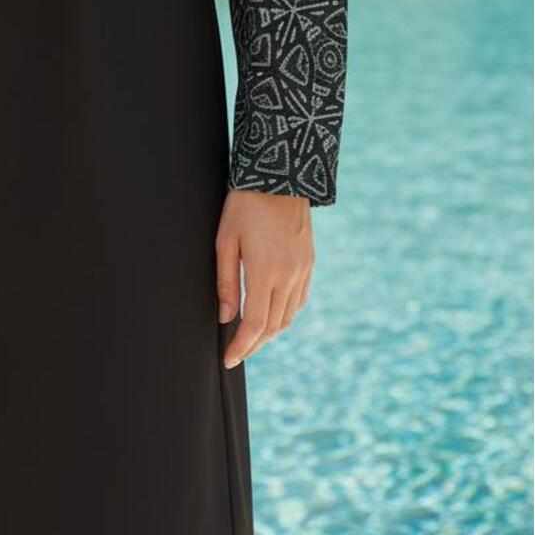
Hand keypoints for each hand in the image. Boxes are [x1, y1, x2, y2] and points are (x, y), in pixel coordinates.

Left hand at [215, 188, 313, 369]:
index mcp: (265, 272)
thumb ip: (225, 282)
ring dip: (270, 333)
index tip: (228, 359)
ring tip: (251, 339)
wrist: (281, 176)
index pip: (254, 325)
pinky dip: (286, 315)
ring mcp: (303, 270)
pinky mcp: (309, 262)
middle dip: (254, 344)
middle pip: (273, 327)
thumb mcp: (225, 241)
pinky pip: (300, 300)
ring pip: (289, 317)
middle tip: (236, 353)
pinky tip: (272, 316)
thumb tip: (225, 317)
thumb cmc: (245, 205)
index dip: (241, 346)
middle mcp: (289, 276)